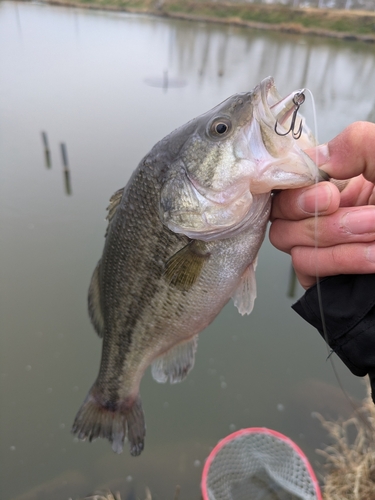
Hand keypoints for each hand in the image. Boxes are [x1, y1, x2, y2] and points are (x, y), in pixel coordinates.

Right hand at [270, 121, 374, 288]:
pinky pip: (307, 269)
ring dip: (337, 239)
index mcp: (339, 182)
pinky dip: (341, 262)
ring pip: (293, 244)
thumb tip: (317, 157)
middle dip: (322, 217)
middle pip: (283, 216)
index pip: (290, 183)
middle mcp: (325, 213)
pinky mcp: (326, 275)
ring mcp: (324, 245)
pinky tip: (373, 256)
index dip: (298, 189)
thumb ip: (358, 142)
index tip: (330, 193)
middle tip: (362, 214)